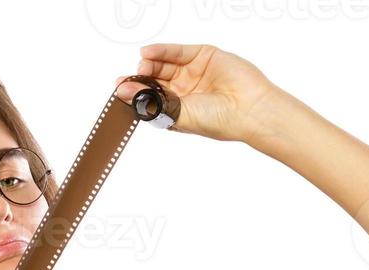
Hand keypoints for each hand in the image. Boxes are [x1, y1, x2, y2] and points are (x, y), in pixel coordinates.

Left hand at [114, 43, 280, 143]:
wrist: (248, 109)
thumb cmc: (219, 120)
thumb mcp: (179, 115)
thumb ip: (152, 102)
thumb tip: (125, 93)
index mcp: (180, 110)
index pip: (152, 98)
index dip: (136, 93)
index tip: (120, 89)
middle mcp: (186, 91)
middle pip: (156, 79)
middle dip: (141, 78)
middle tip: (128, 77)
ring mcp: (195, 73)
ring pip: (166, 64)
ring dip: (150, 63)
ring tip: (141, 65)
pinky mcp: (204, 56)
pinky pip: (179, 51)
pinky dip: (162, 50)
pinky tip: (148, 53)